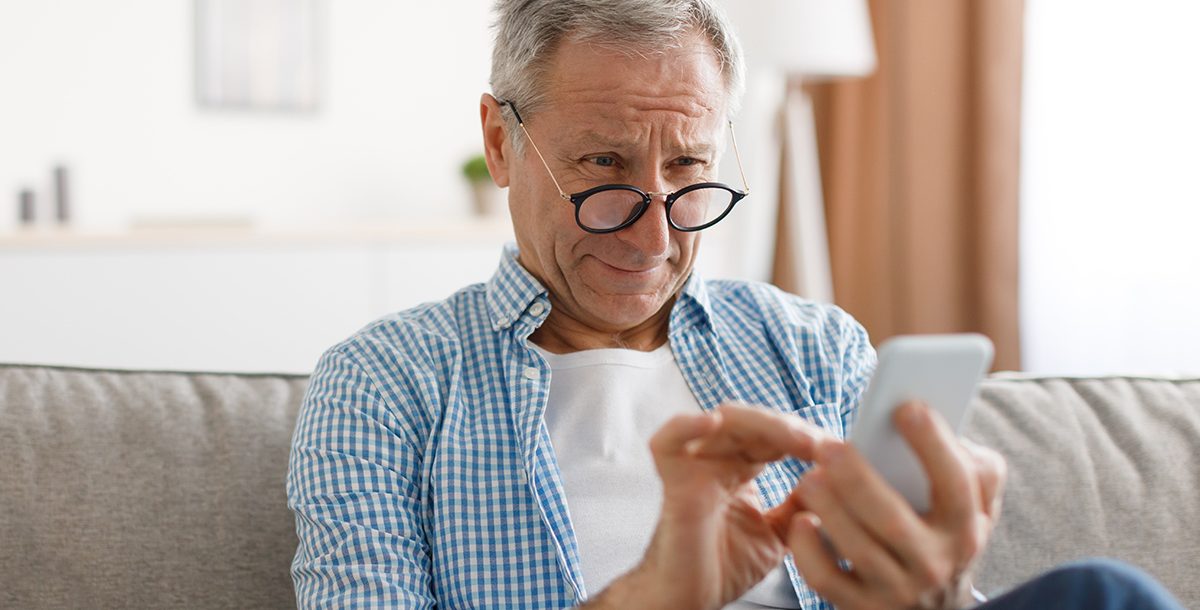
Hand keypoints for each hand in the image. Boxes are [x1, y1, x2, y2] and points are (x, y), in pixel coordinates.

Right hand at [585, 402, 830, 609]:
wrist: (692, 600)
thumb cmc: (724, 568)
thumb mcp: (780, 534)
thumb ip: (801, 506)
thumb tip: (831, 480)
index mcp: (740, 468)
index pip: (774, 435)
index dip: (805, 436)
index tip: (838, 451)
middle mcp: (717, 461)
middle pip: (753, 421)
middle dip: (792, 428)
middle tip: (822, 444)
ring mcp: (695, 467)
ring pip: (724, 421)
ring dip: (764, 423)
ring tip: (796, 439)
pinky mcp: (674, 482)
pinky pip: (668, 443)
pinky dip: (686, 426)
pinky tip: (712, 422)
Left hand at [786, 402, 1005, 609]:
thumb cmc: (946, 535)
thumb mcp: (975, 507)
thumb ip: (974, 467)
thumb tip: (942, 426)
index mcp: (965, 527)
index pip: (957, 484)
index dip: (933, 444)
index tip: (905, 407)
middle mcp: (934, 563)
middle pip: (893, 521)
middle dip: (857, 480)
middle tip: (829, 446)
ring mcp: (898, 590)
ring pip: (858, 549)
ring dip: (829, 509)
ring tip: (809, 477)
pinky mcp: (863, 607)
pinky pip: (828, 580)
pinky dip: (808, 551)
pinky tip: (801, 521)